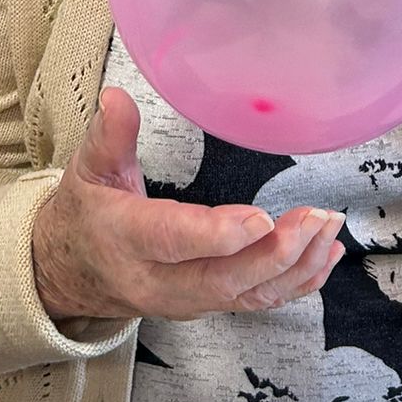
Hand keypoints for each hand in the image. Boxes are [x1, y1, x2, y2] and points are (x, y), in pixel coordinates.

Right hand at [31, 88, 343, 322]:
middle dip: (275, 254)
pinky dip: (295, 284)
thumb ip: (110, 135)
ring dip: (295, 266)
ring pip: (246, 294)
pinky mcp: (207, 305)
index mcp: (127, 240)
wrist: (71, 273)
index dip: (217, 234)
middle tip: (314, 218)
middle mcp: (159, 280)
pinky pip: (256, 302)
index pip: (173, 241)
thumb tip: (117, 96)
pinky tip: (325, 256)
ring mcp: (186, 299)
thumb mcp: (89, 169)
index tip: (260, 218)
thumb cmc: (88, 214)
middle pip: (222, 278)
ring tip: (330, 229)